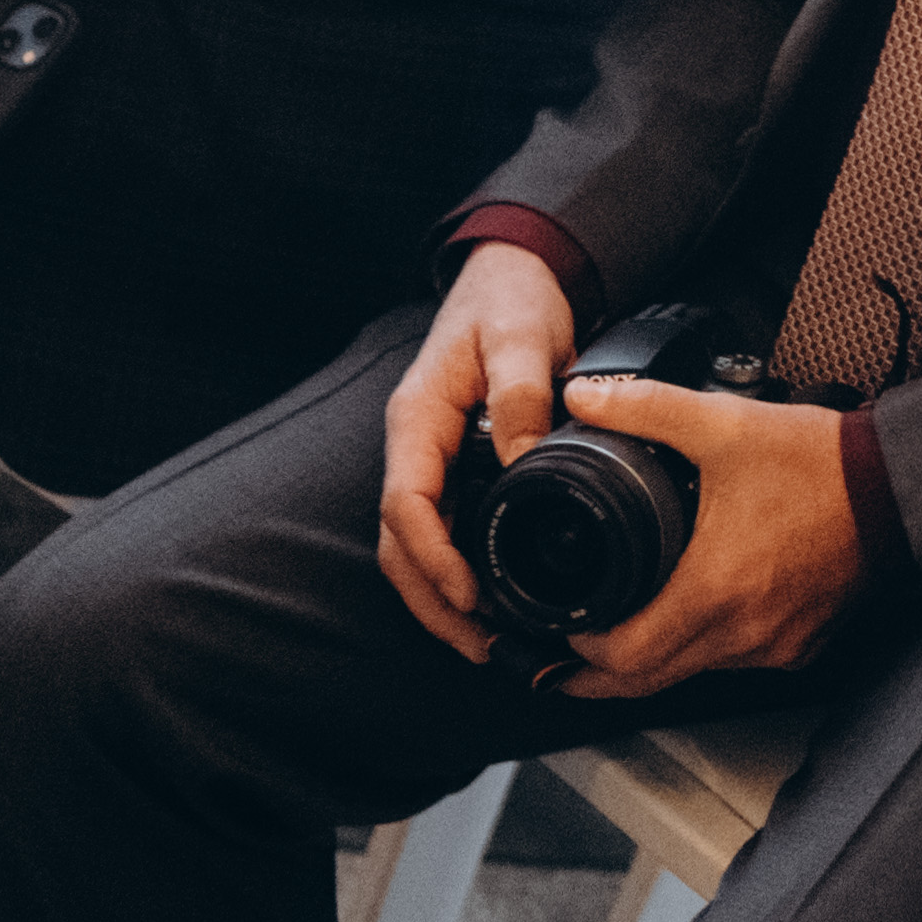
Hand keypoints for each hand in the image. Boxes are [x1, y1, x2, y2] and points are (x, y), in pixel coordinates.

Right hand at [382, 240, 578, 658]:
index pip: (404, 503)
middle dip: (431, 600)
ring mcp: (431, 460)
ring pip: (416, 544)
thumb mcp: (521, 336)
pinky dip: (458, 571)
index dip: (431, 557)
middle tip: (480, 644)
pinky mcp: (455, 468)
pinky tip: (492, 597)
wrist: (514, 277)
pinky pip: (444, 530)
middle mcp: (415, 446)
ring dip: (441, 597)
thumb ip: (521, 393)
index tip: (468, 593)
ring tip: (487, 639)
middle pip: (399, 542)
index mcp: (417, 418)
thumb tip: (521, 459)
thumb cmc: (511, 301)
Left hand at [549, 384, 862, 696]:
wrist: (900, 487)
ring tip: (631, 625)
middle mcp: (744, 631)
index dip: (582, 655)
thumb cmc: (824, 466)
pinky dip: (709, 647)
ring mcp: (776, 644)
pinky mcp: (803, 644)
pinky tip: (701, 611)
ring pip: (695, 672)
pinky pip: (739, 661)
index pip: (626, 658)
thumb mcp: (724, 424)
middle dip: (603, 674)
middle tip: (572, 657)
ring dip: (659, 657)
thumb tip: (585, 398)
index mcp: (713, 589)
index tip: (566, 632)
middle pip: (651, 682)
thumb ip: (646, 408)